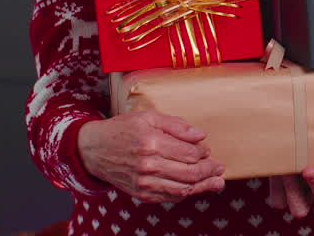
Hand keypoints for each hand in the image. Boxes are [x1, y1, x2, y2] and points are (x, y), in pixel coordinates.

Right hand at [77, 110, 224, 202]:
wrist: (94, 149)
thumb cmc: (122, 129)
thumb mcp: (149, 117)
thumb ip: (176, 125)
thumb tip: (200, 135)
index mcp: (151, 143)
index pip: (188, 153)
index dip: (203, 152)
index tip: (207, 149)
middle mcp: (147, 165)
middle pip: (188, 173)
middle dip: (209, 171)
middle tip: (220, 168)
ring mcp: (143, 182)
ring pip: (181, 189)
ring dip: (203, 187)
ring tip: (217, 183)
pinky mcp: (140, 193)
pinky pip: (168, 197)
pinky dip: (184, 193)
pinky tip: (195, 188)